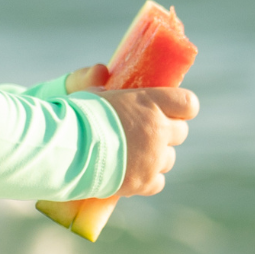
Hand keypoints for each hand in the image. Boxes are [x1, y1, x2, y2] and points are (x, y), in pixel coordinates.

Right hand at [65, 64, 197, 196]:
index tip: (171, 109)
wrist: (67, 150)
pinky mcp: (143, 182)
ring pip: (169, 159)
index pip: (187, 103)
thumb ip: (97, 79)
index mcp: (150, 102)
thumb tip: (102, 71)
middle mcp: (158, 131)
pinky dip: (147, 180)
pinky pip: (158, 182)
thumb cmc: (75, 117)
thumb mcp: (87, 90)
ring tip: (134, 155)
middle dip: (167, 132)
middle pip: (181, 132)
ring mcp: (153, 159)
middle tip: (146, 132)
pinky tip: (132, 174)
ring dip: (156, 156)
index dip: (181, 107)